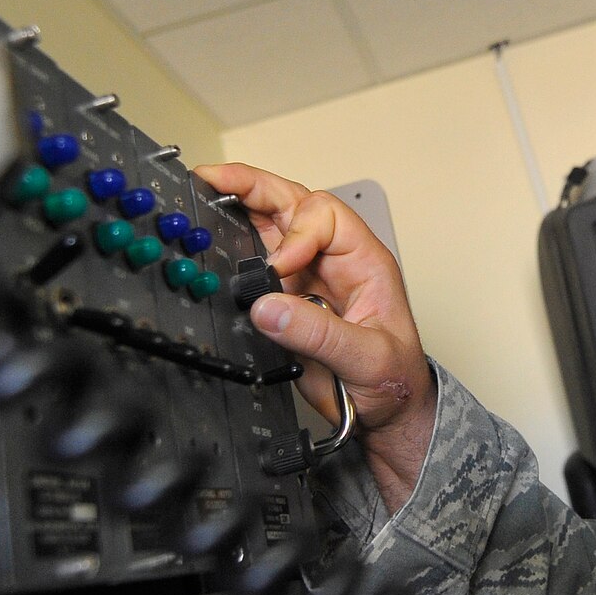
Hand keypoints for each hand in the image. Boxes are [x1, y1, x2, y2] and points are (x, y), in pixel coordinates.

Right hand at [196, 162, 434, 510]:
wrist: (386, 416)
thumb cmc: (395, 381)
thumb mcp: (367, 358)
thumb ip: (319, 333)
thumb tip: (269, 308)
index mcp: (363, 261)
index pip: (323, 217)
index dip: (295, 234)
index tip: (279, 268)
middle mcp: (332, 262)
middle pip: (291, 206)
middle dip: (252, 187)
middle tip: (211, 178)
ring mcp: (305, 279)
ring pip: (267, 228)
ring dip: (236, 210)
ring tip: (200, 194)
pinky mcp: (284, 302)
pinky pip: (252, 266)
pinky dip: (229, 252)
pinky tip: (208, 244)